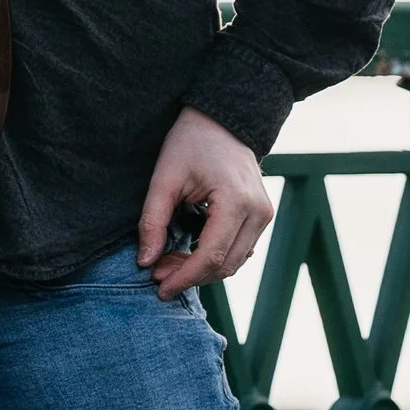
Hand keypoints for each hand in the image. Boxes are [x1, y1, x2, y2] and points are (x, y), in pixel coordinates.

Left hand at [137, 108, 271, 301]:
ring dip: (201, 270)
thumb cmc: (190, 143)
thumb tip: (145, 262)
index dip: (184, 277)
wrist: (221, 120)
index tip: (159, 288)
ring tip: (167, 264)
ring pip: (234, 262)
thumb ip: (153, 221)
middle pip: (225, 265)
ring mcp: (265, 215)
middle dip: (189, 276)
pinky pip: (239, 250)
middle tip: (157, 275)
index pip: (210, 256)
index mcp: (236, 202)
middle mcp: (258, 212)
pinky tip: (187, 254)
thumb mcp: (164, 179)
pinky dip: (214, 259)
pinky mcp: (262, 216)